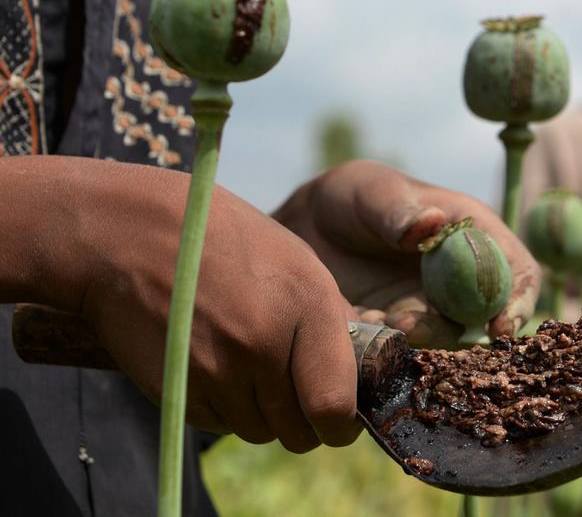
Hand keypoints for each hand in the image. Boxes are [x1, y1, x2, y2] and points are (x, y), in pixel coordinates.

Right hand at [0, 156, 360, 451]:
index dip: (342, 424)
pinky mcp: (180, 390)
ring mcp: (218, 371)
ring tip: (251, 367)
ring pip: (261, 432)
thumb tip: (363, 372)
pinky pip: (221, 424)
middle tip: (297, 395)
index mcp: (308, 305)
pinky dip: (227, 408)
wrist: (131, 237)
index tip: (340, 419)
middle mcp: (265, 343)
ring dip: (264, 414)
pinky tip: (217, 366)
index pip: (336, 405)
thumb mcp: (296, 262)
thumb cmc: (224, 243)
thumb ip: (333, 319)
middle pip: (300, 431)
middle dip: (305, 422)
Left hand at [272, 160, 538, 347]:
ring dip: (414, 340)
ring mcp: (434, 310)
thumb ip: (398, 210)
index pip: (518, 272)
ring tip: (372, 320)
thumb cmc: (353, 198)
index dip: (518, 300)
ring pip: (444, 342)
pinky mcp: (403, 334)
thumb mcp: (372, 192)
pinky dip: (384, 349)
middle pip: (486, 318)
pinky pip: (406, 353)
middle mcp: (464, 279)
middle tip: (409, 327)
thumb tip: (431, 223)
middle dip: (454, 331)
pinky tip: (354, 325)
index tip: (500, 325)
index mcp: (476, 236)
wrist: (307, 229)